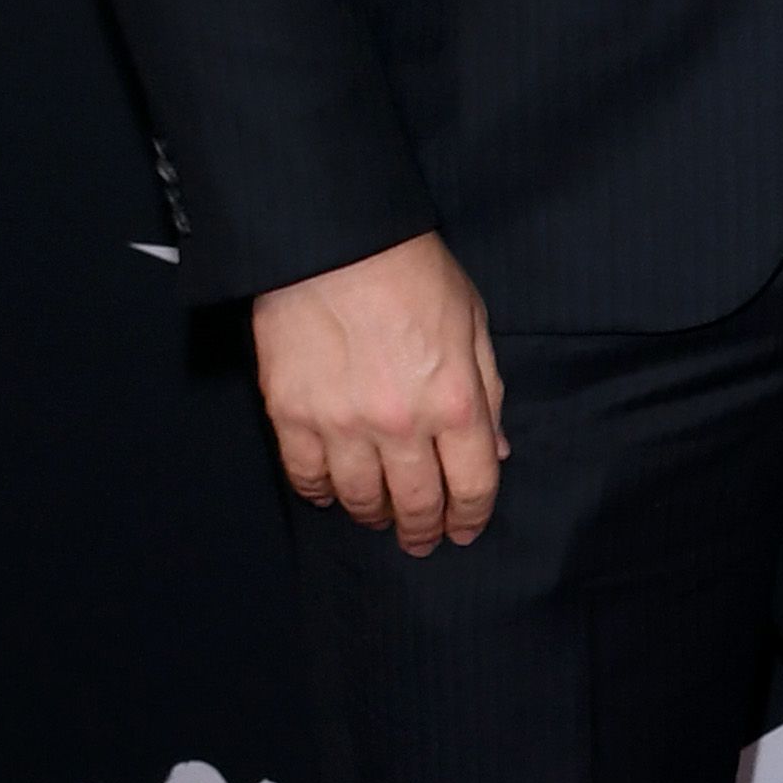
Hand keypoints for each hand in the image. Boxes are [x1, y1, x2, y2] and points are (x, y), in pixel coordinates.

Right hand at [253, 231, 507, 556]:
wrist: (333, 240)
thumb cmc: (411, 271)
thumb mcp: (473, 324)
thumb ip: (487, 392)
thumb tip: (492, 450)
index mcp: (456, 401)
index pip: (473, 485)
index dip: (471, 517)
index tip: (464, 531)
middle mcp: (401, 424)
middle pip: (417, 502)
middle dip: (422, 530)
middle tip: (420, 542)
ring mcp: (342, 424)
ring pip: (360, 498)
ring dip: (373, 516)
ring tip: (378, 518)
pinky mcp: (291, 414)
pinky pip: (306, 475)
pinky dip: (318, 493)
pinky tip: (328, 495)